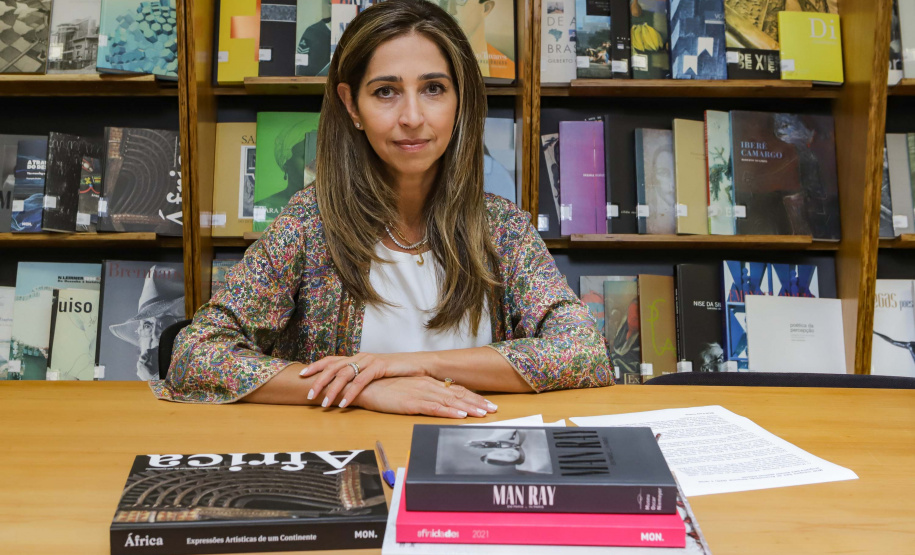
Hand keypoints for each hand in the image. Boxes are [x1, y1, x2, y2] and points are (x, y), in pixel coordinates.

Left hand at [299, 352, 425, 407]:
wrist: (418, 365)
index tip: (301, 374)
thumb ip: (360, 378)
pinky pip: (361, 381)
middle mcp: (360, 356)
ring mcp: (369, 360)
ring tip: (324, 404)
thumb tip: (344, 390)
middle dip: (319, 381)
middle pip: (333, 366)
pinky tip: (344, 403)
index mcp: (357, 357)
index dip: (315, 366)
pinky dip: (351, 393)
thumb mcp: (374, 374)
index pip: (331, 359)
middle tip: (309, 395)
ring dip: (333, 390)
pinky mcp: (379, 366)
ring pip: (344, 374)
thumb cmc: (396, 372)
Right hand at [349, 376, 497, 418]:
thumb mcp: (408, 390)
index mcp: (428, 382)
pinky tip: (460, 415)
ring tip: (483, 414)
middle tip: (493, 409)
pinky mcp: (412, 402)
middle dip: (477, 402)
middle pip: (458, 394)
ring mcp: (421, 393)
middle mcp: (428, 385)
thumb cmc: (385, 389)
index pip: (455, 390)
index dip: (473, 397)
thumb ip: (424, 394)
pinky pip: (434, 407)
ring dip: (469, 408)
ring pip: (450, 401)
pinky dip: (449, 411)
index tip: (487, 404)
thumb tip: (440, 402)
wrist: (365, 386)